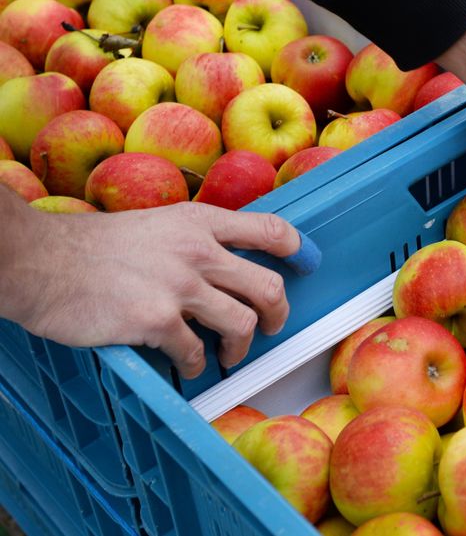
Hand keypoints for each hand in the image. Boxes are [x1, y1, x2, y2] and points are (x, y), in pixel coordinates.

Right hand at [0, 192, 299, 377]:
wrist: (38, 261)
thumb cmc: (89, 246)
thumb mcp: (154, 224)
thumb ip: (192, 239)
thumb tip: (223, 264)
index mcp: (198, 221)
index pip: (271, 229)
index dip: (297, 249)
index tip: (305, 263)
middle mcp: (197, 250)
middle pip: (269, 287)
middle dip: (278, 315)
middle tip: (270, 327)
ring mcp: (179, 285)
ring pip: (242, 325)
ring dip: (239, 349)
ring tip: (225, 357)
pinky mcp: (156, 320)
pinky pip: (194, 352)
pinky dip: (194, 365)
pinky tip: (184, 365)